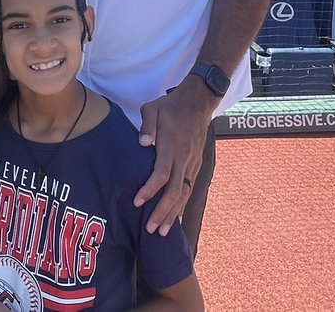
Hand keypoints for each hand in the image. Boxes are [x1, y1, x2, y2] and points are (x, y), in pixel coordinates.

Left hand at [134, 77, 217, 235]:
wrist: (197, 103)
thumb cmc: (169, 106)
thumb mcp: (153, 109)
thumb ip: (147, 126)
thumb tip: (143, 143)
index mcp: (172, 146)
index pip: (162, 174)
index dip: (150, 190)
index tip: (137, 202)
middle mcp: (184, 159)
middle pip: (175, 191)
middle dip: (163, 212)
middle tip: (151, 230)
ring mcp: (192, 163)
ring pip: (184, 194)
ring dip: (174, 214)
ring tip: (163, 232)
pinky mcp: (195, 165)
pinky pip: (189, 189)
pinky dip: (182, 205)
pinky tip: (177, 218)